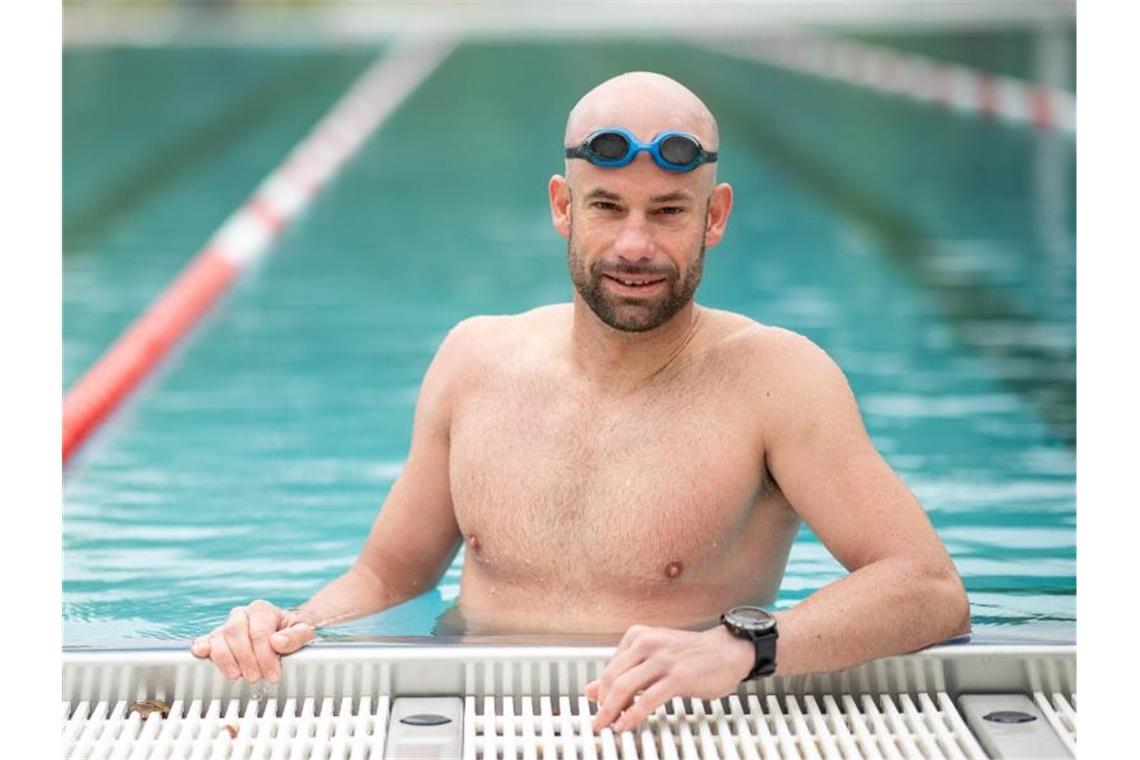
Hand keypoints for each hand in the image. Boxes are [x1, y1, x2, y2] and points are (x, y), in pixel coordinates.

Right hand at [190, 600, 315, 681]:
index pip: (259, 632)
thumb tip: (278, 642)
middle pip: (236, 633)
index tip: (273, 674)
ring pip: (219, 638)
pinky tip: (202, 653)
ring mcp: (227, 627)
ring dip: (226, 659)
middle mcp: (242, 615)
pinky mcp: (215, 640)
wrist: (285, 633)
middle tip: (256, 677)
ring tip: (237, 675)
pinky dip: (202, 646)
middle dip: (246, 659)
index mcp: (262, 610)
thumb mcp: (303, 632)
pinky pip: (204, 640)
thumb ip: (295, 636)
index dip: (265, 655)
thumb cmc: (292, 632)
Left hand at [586, 624, 753, 732]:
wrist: (728, 650)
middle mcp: (647, 643)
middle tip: (598, 721)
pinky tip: (626, 725)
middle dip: (601, 704)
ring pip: (624, 687)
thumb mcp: (653, 658)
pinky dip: (632, 715)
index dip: (600, 691)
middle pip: (611, 677)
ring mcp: (662, 659)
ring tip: (607, 725)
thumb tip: (592, 690)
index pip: (609, 667)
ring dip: (611, 711)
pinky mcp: (677, 677)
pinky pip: (647, 699)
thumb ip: (624, 672)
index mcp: (639, 636)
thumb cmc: (692, 655)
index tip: (600, 707)